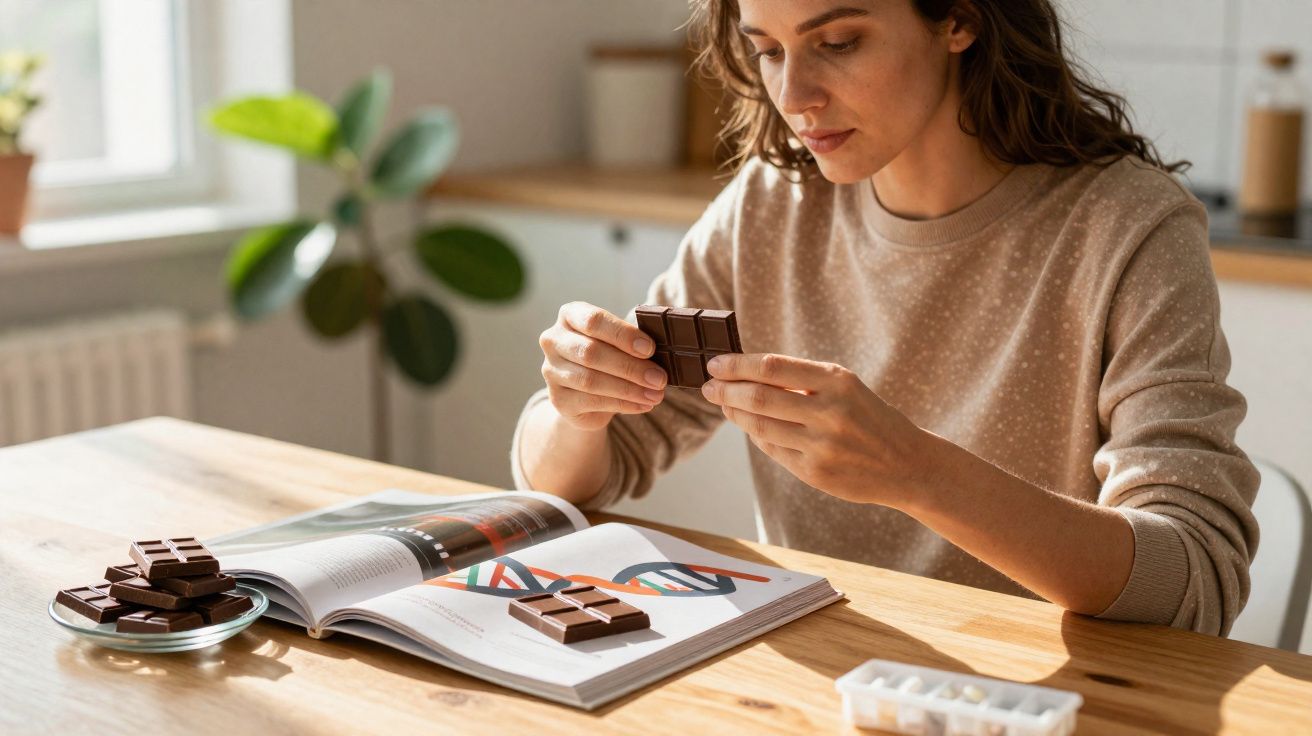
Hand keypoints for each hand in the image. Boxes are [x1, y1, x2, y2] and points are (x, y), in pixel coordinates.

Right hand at [538, 302, 668, 430]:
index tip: (650, 349)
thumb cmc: (607, 357)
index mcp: (569, 315)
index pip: (594, 320)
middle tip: (659, 378)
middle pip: (591, 352)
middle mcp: (554, 340)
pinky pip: (592, 402)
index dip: (623, 335)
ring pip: (591, 380)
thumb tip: (661, 355)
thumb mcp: (617, 342)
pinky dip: (623, 404)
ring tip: (655, 394)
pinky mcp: (557, 399)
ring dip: (629, 389)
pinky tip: (643, 404)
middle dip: (630, 367)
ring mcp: (551, 371)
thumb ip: (632, 343)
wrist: (585, 395)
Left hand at [700, 353, 933, 505]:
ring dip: (734, 413)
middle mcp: (830, 412)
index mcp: (838, 381)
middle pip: (759, 397)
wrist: (906, 464)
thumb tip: (746, 374)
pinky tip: (747, 425)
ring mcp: (822, 445)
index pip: (773, 367)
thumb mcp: (846, 387)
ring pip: (760, 426)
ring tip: (722, 403)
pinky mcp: (815, 472)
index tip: (715, 364)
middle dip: (726, 390)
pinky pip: (772, 450)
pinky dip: (754, 435)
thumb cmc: (870, 418)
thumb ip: (803, 381)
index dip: (738, 365)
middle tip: (708, 386)